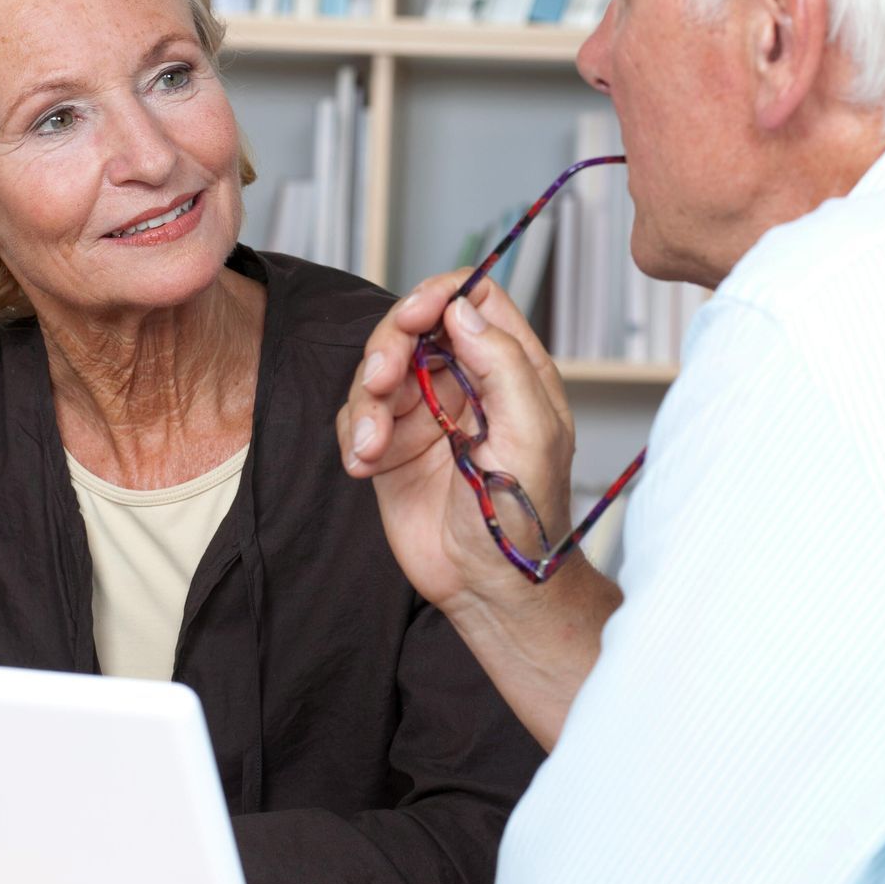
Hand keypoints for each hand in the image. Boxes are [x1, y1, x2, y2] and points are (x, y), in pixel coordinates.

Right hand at [339, 271, 575, 615]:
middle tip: (379, 381)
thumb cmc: (525, 515)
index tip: (414, 317)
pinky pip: (357, 416)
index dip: (439, 295)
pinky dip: (353, 435)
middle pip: (414, 326)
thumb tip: (462, 307)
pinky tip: (364, 466)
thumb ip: (502, 363)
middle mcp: (467, 382)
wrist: (490, 588)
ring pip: (378, 369)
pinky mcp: (392, 447)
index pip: (475, 298)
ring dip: (365, 402)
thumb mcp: (531, 433)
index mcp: (512, 368)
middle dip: (388, 347)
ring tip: (372, 447)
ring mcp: (426, 413)